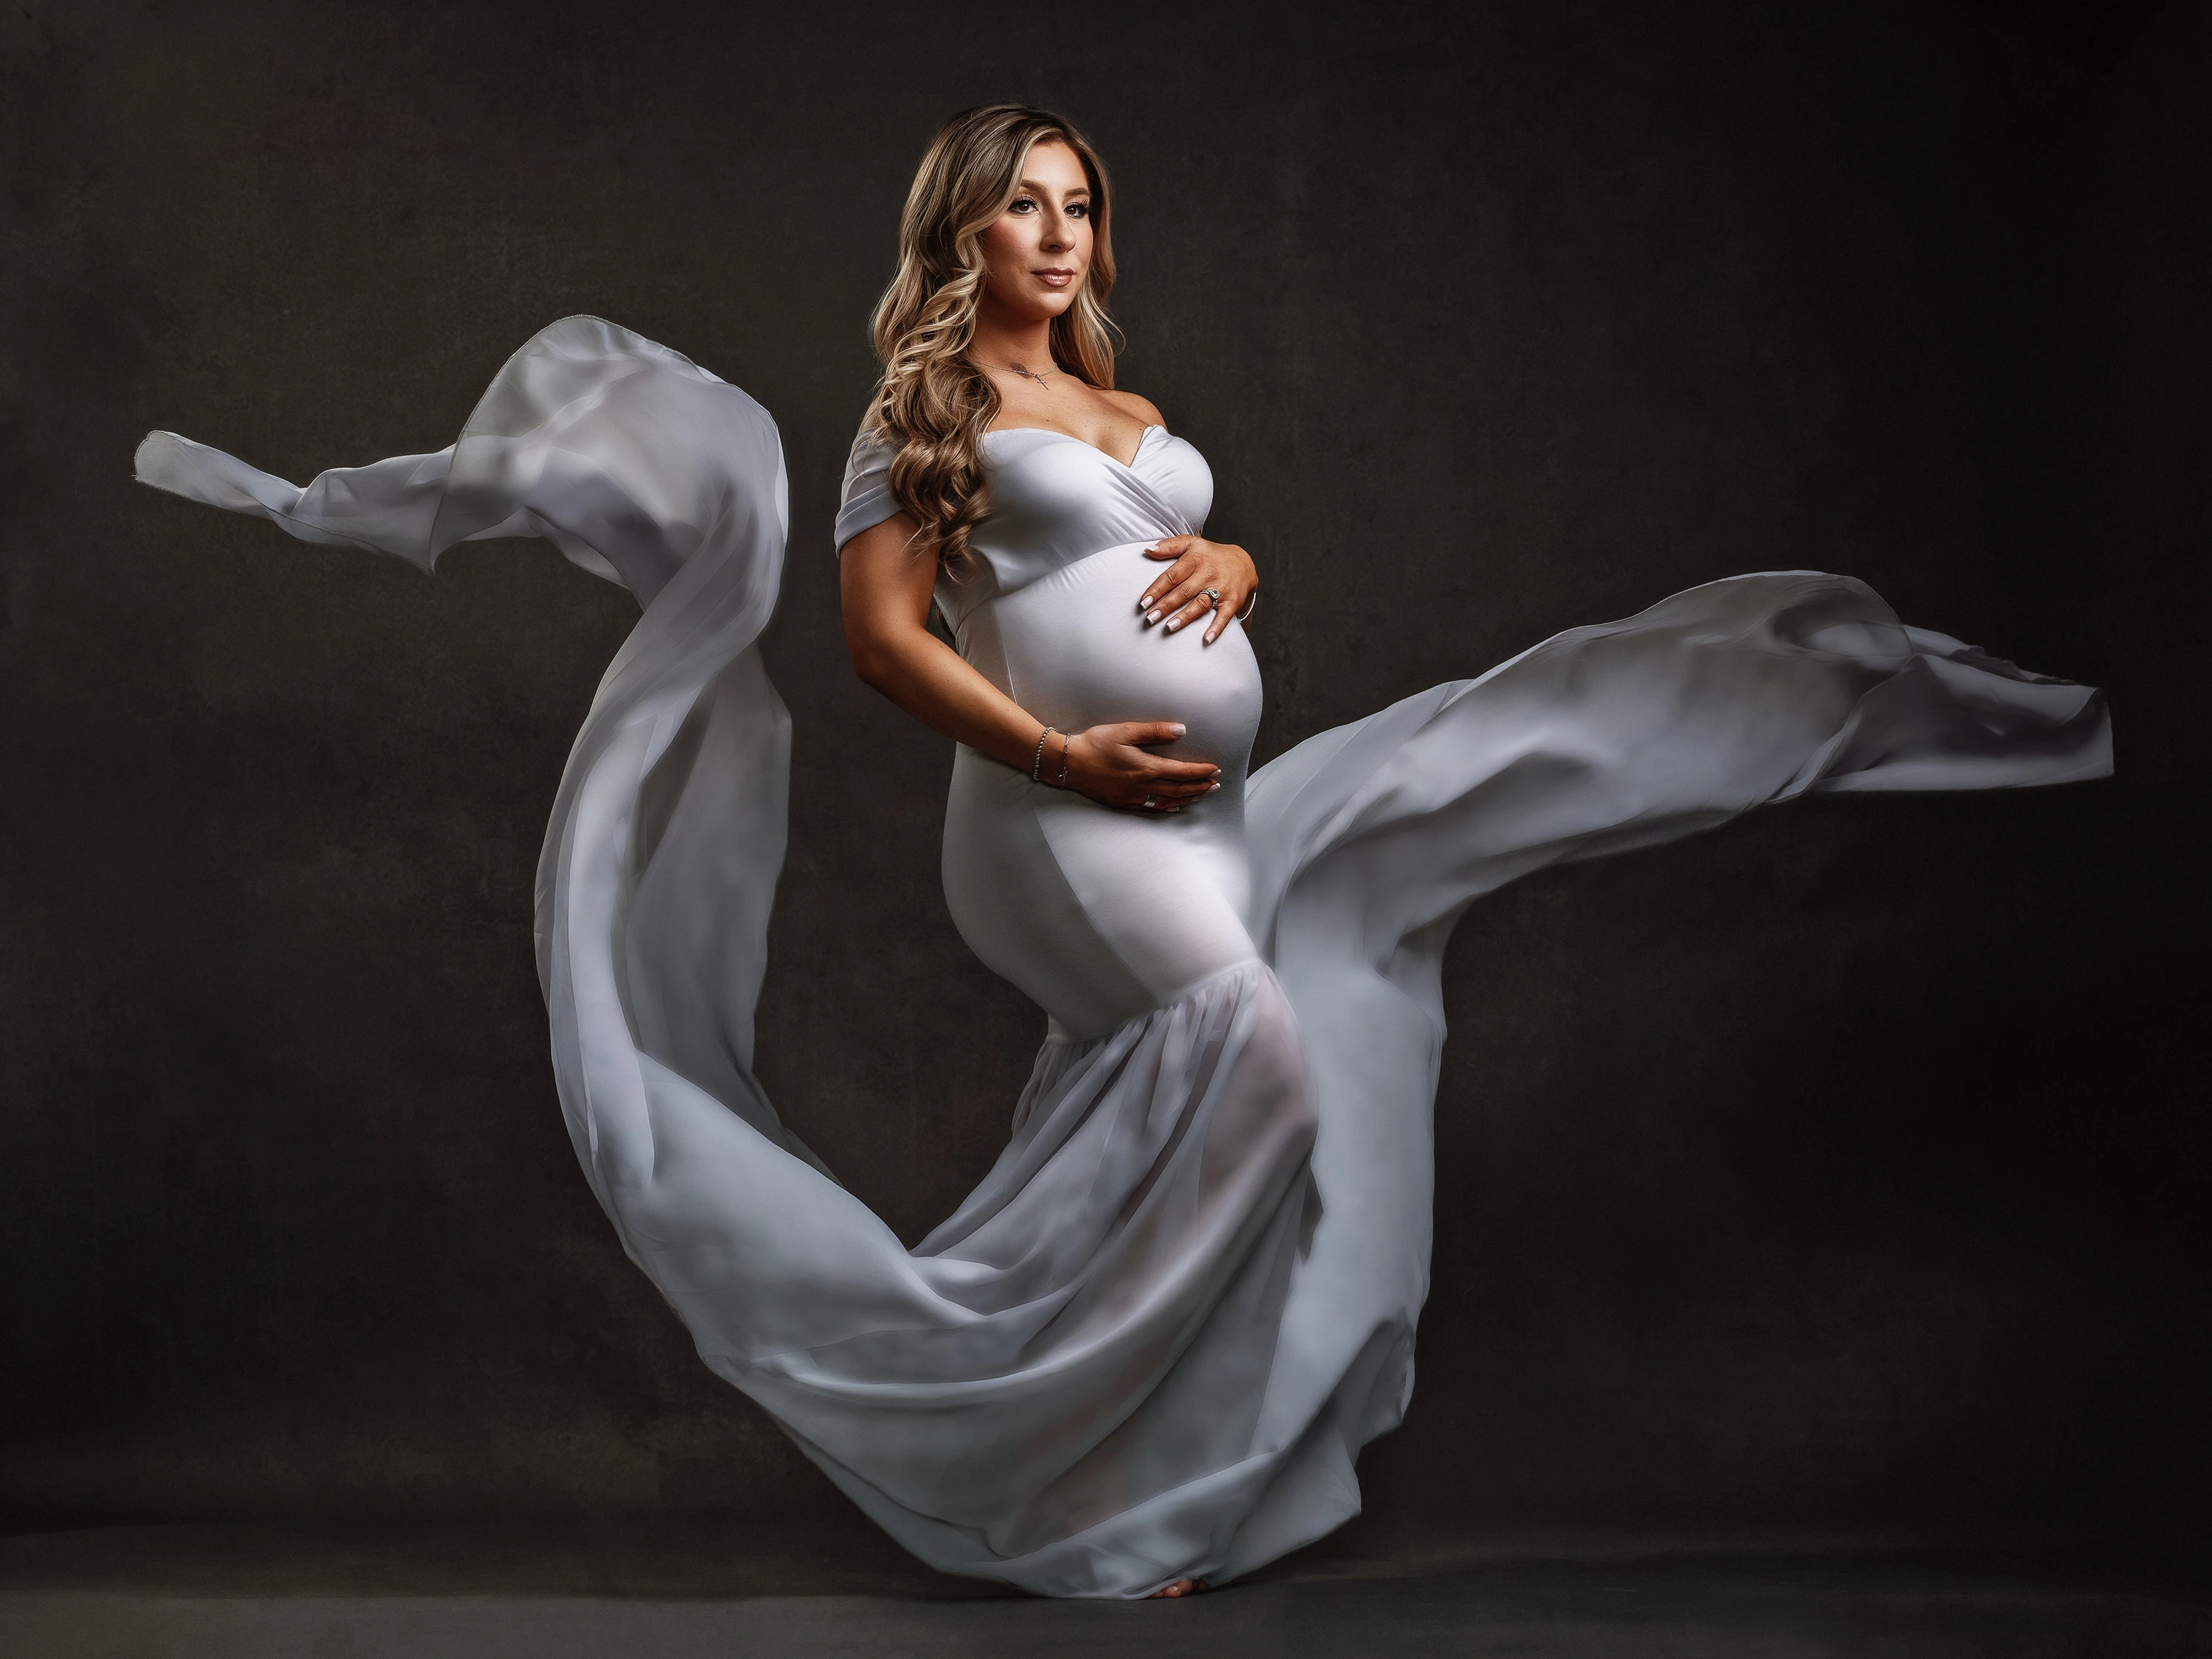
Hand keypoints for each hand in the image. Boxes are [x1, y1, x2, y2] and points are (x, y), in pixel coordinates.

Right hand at [1058, 722, 1220, 811]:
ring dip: (1187, 798)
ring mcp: (1132, 797)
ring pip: (1167, 802)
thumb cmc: (1095, 744)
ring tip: (1201, 795)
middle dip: (1199, 787)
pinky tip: (1174, 805)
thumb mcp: (1126, 731)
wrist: (1068, 763)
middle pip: (1178, 790)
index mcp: (1145, 768)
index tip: (1214, 770)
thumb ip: (1155, 731)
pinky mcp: (1122, 803)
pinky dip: (1167, 807)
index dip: (1200, 772)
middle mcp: (1142, 786)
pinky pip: (1151, 808)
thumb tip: (1180, 730)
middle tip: (1215, 785)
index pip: (1181, 772)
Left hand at [1139, 536, 1256, 643]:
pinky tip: (1206, 639)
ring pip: (1200, 604)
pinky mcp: (1233, 601)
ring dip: (1185, 617)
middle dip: (1166, 606)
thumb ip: (1169, 546)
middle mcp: (1207, 573)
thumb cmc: (1210, 555)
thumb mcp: (1191, 543)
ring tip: (1169, 627)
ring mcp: (1221, 588)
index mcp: (1195, 559)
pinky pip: (1224, 616)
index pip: (1172, 576)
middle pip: (1183, 591)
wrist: (1244, 563)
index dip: (1157, 589)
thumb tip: (1147, 551)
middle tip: (1150, 619)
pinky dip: (1216, 628)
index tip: (1143, 602)